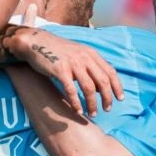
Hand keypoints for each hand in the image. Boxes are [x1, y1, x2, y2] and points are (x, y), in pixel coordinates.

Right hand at [3, 15, 122, 116]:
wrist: (36, 42)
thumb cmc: (58, 51)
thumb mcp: (78, 54)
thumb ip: (91, 67)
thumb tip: (100, 88)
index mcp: (91, 54)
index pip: (111, 72)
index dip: (117, 87)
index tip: (120, 99)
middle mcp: (85, 58)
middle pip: (103, 82)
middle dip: (107, 98)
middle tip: (107, 109)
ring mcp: (72, 63)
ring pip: (89, 88)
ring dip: (92, 103)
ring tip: (93, 113)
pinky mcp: (60, 70)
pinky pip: (71, 90)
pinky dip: (76, 102)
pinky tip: (78, 111)